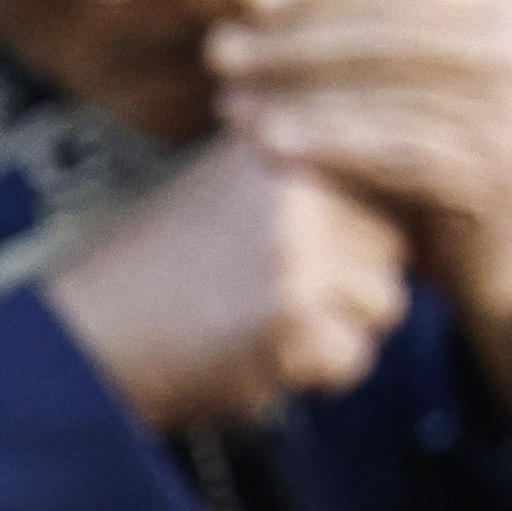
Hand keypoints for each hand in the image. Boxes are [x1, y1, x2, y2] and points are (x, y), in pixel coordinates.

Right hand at [44, 136, 412, 431]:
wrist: (86, 337)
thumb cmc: (161, 270)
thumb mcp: (232, 183)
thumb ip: (317, 165)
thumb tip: (425, 171)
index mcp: (283, 136)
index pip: (389, 175)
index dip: (358, 229)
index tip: (298, 252)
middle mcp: (294, 181)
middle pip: (394, 244)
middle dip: (347, 282)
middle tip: (261, 289)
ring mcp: (295, 247)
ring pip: (384, 303)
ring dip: (334, 330)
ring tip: (253, 320)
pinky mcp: (291, 315)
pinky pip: (353, 359)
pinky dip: (309, 374)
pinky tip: (246, 353)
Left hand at [208, 0, 511, 407]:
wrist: (495, 242)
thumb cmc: (442, 129)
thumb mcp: (437, 40)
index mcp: (498, 5)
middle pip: (383, 35)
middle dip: (293, 41)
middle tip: (218, 49)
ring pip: (383, 92)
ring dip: (296, 95)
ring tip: (225, 103)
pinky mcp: (492, 175)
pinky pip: (396, 150)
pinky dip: (328, 144)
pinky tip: (265, 146)